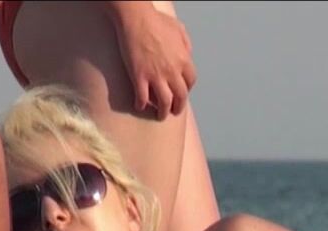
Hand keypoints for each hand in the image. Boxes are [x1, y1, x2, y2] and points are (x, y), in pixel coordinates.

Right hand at [109, 3, 196, 119]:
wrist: (136, 19)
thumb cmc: (156, 20)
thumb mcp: (179, 29)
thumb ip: (186, 43)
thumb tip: (188, 53)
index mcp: (184, 60)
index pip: (190, 82)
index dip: (186, 89)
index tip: (181, 92)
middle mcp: (173, 71)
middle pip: (180, 96)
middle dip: (178, 106)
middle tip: (174, 111)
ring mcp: (156, 76)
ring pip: (164, 102)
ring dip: (163, 112)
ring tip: (160, 115)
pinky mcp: (139, 77)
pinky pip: (142, 97)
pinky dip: (142, 104)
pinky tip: (139, 106)